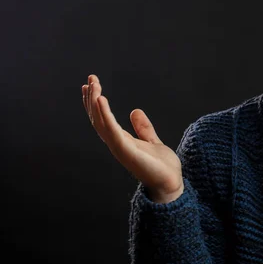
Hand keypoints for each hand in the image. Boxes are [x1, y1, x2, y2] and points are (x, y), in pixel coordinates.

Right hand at [82, 74, 182, 202]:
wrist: (171, 184)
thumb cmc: (162, 167)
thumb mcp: (152, 141)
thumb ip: (143, 128)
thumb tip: (135, 111)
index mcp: (122, 141)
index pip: (103, 119)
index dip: (96, 103)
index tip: (92, 86)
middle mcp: (116, 143)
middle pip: (98, 118)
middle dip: (92, 99)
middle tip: (90, 79)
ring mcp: (119, 147)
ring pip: (101, 121)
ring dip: (95, 102)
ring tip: (94, 84)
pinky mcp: (126, 150)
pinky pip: (111, 129)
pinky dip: (105, 114)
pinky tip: (101, 99)